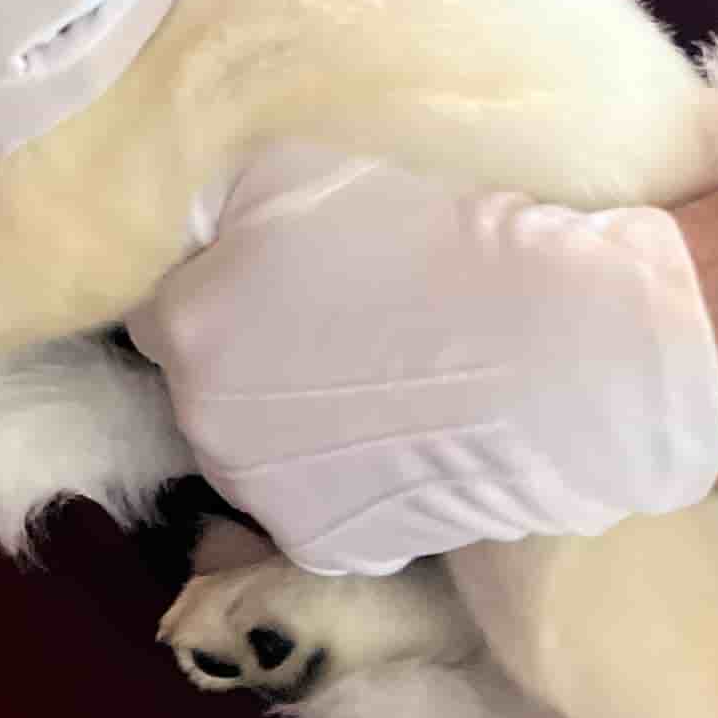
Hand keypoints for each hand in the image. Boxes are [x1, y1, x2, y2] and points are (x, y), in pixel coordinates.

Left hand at [128, 143, 717, 574]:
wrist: (554, 344)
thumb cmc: (425, 235)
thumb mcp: (293, 168)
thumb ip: (209, 200)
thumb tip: (176, 211)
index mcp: (185, 327)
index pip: (163, 300)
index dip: (218, 278)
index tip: (276, 264)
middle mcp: (202, 423)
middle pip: (202, 374)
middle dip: (244, 347)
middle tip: (332, 312)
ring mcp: (267, 497)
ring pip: (254, 441)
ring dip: (287, 413)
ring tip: (373, 367)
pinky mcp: (332, 549)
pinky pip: (312, 499)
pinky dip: (341, 471)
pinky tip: (397, 425)